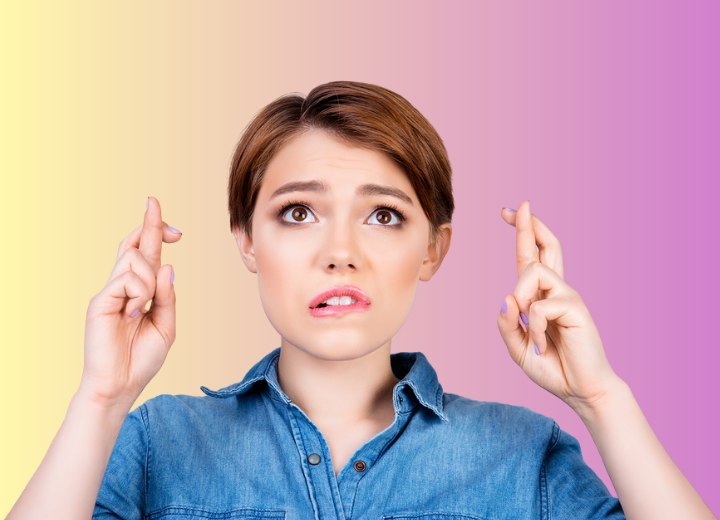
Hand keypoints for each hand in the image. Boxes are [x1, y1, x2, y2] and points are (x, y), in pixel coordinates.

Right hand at [79, 196, 181, 406]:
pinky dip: (139, 294)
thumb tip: (168, 266)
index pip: (146, 254)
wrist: (121, 384)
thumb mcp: (166, 325)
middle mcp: (124, 286)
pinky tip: (132, 314)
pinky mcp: (100, 300)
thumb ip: (168, 296)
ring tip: (143, 307)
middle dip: (149, 222)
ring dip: (149, 280)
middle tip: (154, 202)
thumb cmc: (141, 358)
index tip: (175, 228)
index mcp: (140, 290)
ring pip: (135, 260)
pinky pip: (127, 280)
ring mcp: (111, 291)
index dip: (156, 233)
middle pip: (135, 244)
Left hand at [496, 200, 622, 412]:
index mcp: (541, 297)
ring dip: (522, 299)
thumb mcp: (518, 346)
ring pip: (534, 272)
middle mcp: (556, 291)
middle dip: (530, 225)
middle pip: (547, 246)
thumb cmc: (552, 366)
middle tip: (522, 205)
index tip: (510, 212)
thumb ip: (507, 324)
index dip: (523, 233)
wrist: (580, 391)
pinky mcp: (576, 308)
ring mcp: (568, 297)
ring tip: (530, 329)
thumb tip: (506, 297)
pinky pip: (540, 306)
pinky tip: (543, 345)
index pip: (531, 257)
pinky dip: (535, 328)